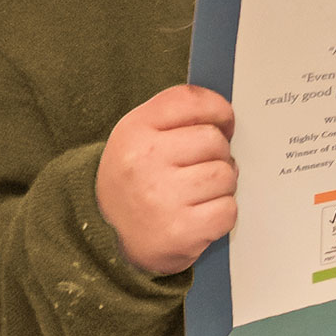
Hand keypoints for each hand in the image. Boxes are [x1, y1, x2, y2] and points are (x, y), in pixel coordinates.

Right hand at [96, 85, 237, 276]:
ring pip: (225, 175)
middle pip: (214, 139)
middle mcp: (145, 161)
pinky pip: (227, 210)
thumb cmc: (134, 178)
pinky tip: (201, 214)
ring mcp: (162, 197)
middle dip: (218, 154)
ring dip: (221, 185)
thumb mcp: (139, 134)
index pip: (191, 101)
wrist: (107, 234)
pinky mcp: (180, 230)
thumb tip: (226, 116)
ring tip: (198, 192)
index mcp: (135, 130)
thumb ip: (178, 115)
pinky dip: (222, 212)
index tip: (224, 123)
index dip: (218, 109)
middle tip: (201, 168)